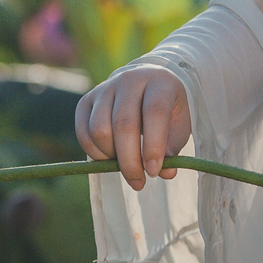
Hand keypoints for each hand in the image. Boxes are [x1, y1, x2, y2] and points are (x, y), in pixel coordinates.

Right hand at [75, 65, 192, 190]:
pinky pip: (83, 133)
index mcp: (159, 82)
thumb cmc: (167, 110)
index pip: (154, 112)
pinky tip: (111, 158)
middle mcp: (129, 80)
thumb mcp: (179, 126)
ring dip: (111, 157)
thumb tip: (165, 172)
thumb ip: (173, 148)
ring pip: (99, 130)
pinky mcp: (86, 100)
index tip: (153, 172)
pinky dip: (95, 154)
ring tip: (125, 165)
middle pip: (123, 124)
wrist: (145, 85)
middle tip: (138, 182)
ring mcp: (104, 88)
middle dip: (130, 161)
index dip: (153, 145)